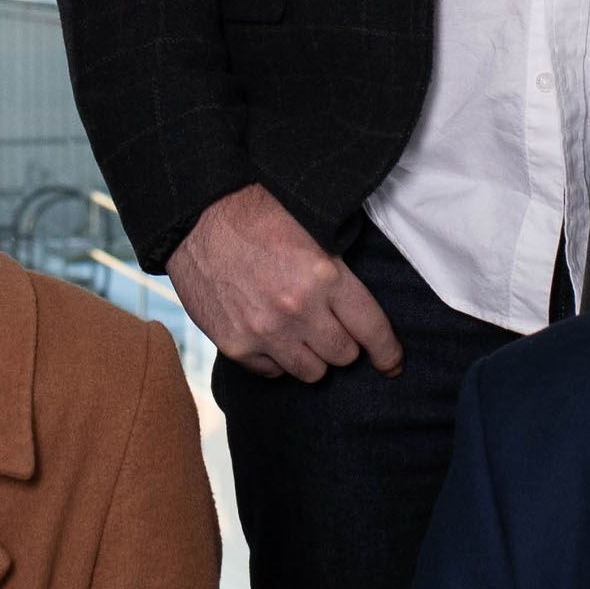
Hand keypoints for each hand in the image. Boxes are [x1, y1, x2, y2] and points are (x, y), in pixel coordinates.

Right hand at [166, 185, 400, 381]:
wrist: (197, 217)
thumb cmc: (258, 215)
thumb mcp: (312, 230)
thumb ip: (338, 271)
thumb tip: (361, 308)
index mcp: (325, 276)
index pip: (372, 330)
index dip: (388, 352)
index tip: (392, 364)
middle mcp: (298, 310)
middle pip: (344, 356)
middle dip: (343, 343)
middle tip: (330, 326)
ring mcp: (265, 332)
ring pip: (312, 372)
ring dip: (312, 356)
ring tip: (300, 332)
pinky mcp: (236, 345)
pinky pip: (273, 373)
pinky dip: (276, 359)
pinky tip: (270, 334)